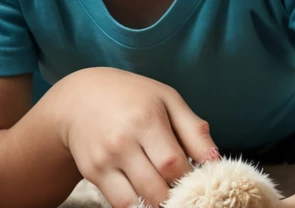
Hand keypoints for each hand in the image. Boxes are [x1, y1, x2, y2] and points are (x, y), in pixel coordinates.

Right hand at [43, 67, 218, 207]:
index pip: (175, 164)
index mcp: (146, 119)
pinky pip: (120, 203)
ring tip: (166, 192)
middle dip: (176, 194)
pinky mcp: (93, 173)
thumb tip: (214, 159)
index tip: (197, 177)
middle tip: (183, 188)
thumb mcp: (166, 100)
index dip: (191, 177)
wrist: (79, 99)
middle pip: (158, 187)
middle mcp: (123, 141)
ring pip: (140, 200)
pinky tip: (147, 195)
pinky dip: (138, 206)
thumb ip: (193, 129)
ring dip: (158, 203)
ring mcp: (105, 159)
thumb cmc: (132, 97)